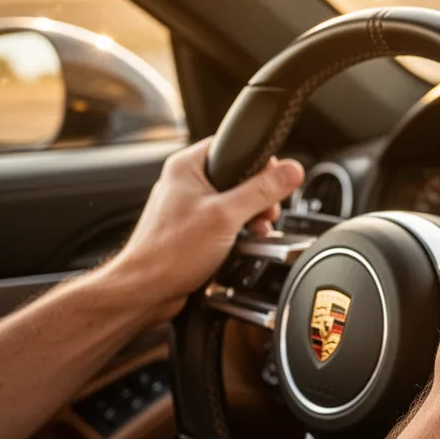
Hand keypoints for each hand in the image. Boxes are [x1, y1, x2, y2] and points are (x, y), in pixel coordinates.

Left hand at [108, 138, 303, 317]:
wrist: (147, 291)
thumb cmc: (169, 253)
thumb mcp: (226, 216)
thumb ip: (262, 191)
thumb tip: (292, 170)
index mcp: (187, 166)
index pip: (234, 147)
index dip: (260, 163)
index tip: (274, 181)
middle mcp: (186, 183)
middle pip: (240, 178)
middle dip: (259, 198)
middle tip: (265, 213)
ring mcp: (190, 208)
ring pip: (235, 203)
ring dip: (252, 218)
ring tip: (255, 231)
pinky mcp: (194, 231)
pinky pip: (226, 224)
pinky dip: (240, 233)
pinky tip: (243, 244)